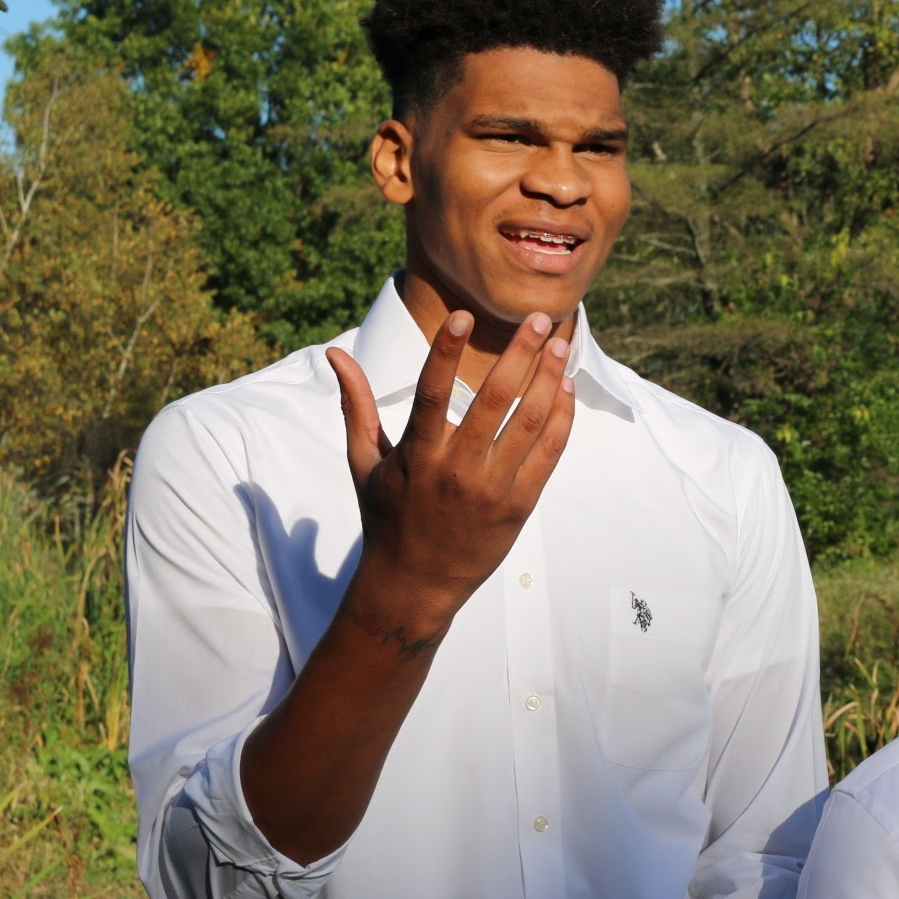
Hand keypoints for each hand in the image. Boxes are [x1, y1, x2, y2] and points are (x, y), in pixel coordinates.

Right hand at [327, 309, 575, 635]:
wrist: (415, 584)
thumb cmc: (387, 517)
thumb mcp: (364, 462)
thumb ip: (356, 405)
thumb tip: (333, 356)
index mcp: (417, 454)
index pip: (432, 393)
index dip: (445, 352)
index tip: (462, 315)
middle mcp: (456, 469)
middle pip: (495, 400)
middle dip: (521, 354)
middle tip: (541, 319)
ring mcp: (491, 489)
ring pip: (529, 423)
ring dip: (549, 380)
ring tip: (562, 346)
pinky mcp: (519, 506)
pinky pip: (547, 454)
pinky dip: (560, 419)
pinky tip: (564, 389)